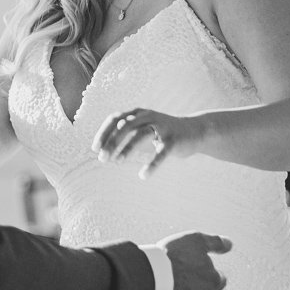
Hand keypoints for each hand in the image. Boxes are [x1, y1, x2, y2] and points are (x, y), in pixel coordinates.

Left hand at [92, 108, 206, 177]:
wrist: (195, 130)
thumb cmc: (162, 131)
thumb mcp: (143, 127)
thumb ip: (125, 132)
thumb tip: (102, 146)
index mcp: (138, 113)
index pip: (115, 119)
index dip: (103, 133)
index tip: (95, 148)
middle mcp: (148, 116)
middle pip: (125, 125)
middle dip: (111, 142)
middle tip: (102, 158)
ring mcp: (162, 127)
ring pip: (141, 135)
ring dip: (127, 149)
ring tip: (117, 162)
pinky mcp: (174, 140)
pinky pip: (161, 153)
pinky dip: (152, 165)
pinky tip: (143, 175)